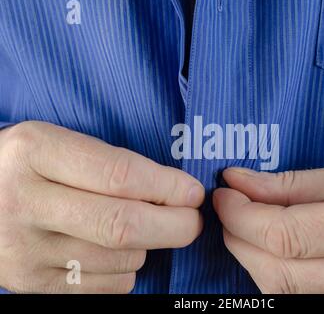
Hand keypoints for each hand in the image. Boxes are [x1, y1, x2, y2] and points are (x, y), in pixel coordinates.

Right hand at [0, 121, 203, 292]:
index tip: (192, 193)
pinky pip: (106, 286)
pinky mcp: (30, 283)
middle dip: (175, 226)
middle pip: (122, 225)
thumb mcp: (58, 144)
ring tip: (140, 229)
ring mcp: (24, 249)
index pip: (119, 175)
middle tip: (192, 221)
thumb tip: (177, 194)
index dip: (168, 187)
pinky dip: (127, 270)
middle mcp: (24, 201)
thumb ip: (111, 163)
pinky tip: (115, 252)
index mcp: (35, 151)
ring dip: (148, 246)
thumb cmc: (31, 166)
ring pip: (120, 259)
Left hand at [214, 148, 323, 292]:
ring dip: (255, 259)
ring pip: (288, 294)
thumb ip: (294, 184)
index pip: (288, 235)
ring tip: (250, 227)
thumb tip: (238, 182)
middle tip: (231, 209)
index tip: (224, 195)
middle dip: (240, 239)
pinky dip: (279, 277)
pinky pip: (306, 302)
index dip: (243, 216)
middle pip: (281, 273)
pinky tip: (276, 252)